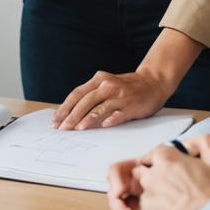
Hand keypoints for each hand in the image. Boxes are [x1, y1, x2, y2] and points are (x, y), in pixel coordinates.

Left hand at [52, 67, 172, 129]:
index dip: (65, 107)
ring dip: (87, 119)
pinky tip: (103, 126)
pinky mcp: (131, 106)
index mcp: (99, 80)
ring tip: (77, 128)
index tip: (56, 119)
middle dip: (72, 116)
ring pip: (99, 108)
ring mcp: (119, 96)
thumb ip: (93, 95)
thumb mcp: (107, 85)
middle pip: (85, 101)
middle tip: (62, 128)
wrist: (153, 82)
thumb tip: (72, 112)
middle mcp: (107, 86)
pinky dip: (110, 120)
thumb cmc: (126, 87)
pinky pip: (118, 114)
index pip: (77, 94)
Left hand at [106, 134, 209, 209]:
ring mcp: (150, 202)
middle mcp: (153, 177)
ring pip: (144, 200)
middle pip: (142, 175)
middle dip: (153, 181)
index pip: (154, 155)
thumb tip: (208, 149)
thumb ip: (206, 154)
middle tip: (171, 192)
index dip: (161, 163)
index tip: (169, 170)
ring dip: (155, 204)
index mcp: (167, 159)